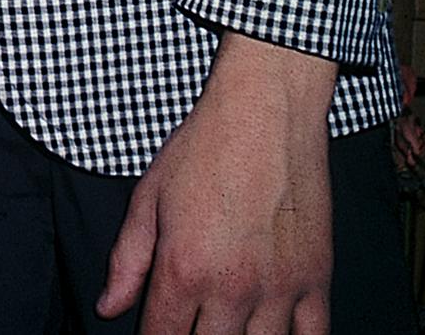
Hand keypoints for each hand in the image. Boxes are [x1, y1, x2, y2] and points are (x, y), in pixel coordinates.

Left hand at [97, 31, 336, 334]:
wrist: (265, 112)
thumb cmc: (204, 147)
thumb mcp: (149, 196)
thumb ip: (127, 259)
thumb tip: (107, 308)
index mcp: (184, 268)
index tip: (155, 332)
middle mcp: (232, 288)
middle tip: (190, 323)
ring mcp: (279, 289)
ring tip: (226, 327)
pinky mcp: (316, 280)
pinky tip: (274, 333)